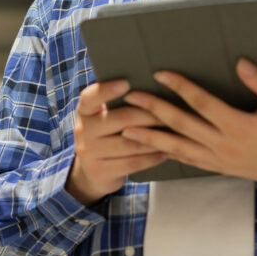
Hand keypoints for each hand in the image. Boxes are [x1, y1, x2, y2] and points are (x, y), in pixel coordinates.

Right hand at [65, 79, 167, 204]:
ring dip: (155, 138)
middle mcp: (83, 130)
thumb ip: (117, 105)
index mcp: (84, 110)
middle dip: (149, 115)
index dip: (107, 90)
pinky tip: (165, 152)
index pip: (91, 97)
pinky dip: (151, 157)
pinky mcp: (100, 172)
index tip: (126, 83)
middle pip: (121, 119)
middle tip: (171, 112)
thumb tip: (151, 91)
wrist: (93, 171)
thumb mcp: (103, 118)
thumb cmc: (107, 135)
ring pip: (130, 143)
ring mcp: (88, 152)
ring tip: (173, 132)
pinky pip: (132, 163)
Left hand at [122, 60, 256, 200]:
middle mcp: (225, 145)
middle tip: (131, 97)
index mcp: (240, 127)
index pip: (202, 103)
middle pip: (182, 125)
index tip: (160, 73)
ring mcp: (221, 160)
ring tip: (126, 129)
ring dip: (151, 137)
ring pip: (178, 148)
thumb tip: (241, 63)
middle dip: (153, 110)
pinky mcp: (221, 168)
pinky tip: (152, 148)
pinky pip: (189, 161)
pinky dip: (168, 154)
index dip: (180, 86)